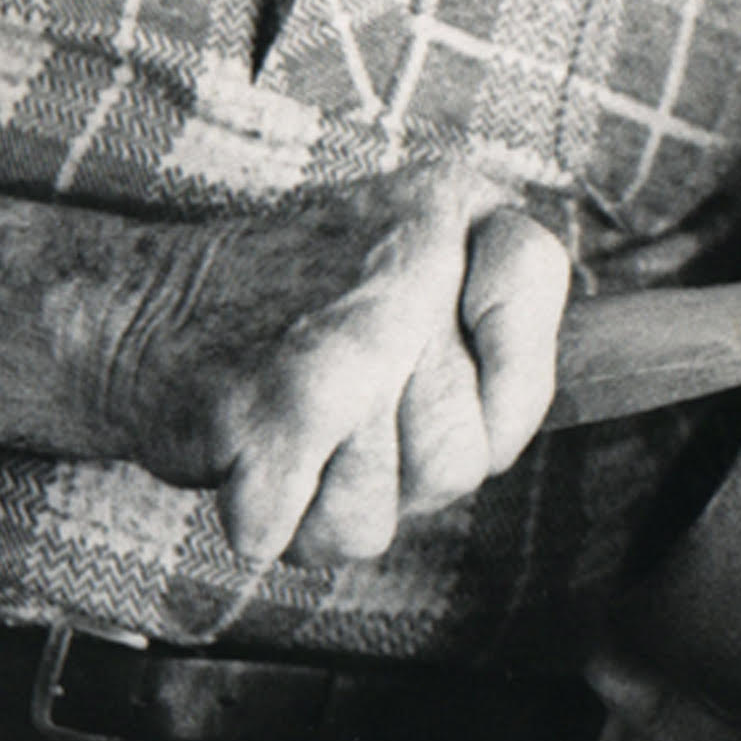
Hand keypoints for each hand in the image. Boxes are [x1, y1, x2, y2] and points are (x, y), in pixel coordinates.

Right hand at [98, 159, 568, 567]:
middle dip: (404, 467)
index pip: (541, 287)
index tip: (444, 358)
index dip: (505, 366)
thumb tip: (613, 371)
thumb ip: (501, 310)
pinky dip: (270, 521)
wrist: (128, 310)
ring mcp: (353, 336)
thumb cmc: (281, 305)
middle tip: (346, 410)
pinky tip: (251, 455)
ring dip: (333, 502)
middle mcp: (412, 259)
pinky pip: (313, 534)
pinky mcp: (282, 411)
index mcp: (451, 206)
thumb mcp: (411, 257)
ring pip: (394, 509)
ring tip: (299, 430)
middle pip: (473, 454)